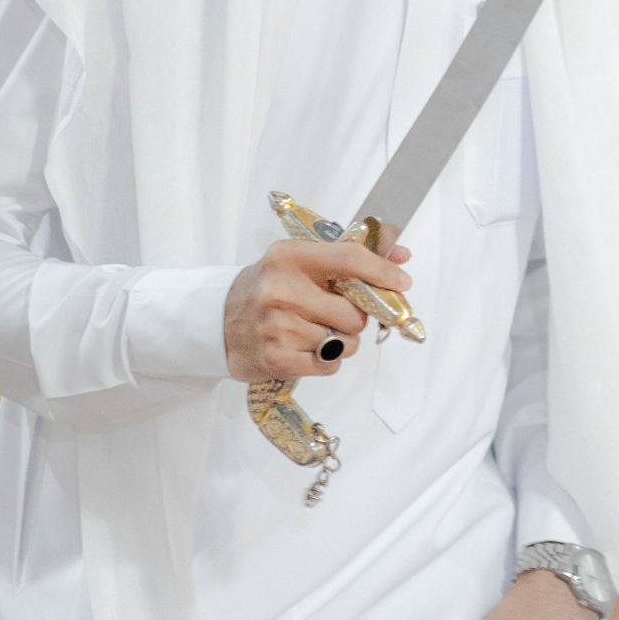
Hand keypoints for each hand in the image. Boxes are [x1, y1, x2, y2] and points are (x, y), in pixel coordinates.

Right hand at [222, 232, 411, 380]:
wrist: (216, 322)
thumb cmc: (267, 289)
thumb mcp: (299, 262)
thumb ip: (349, 258)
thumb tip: (401, 255)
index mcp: (290, 257)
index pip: (349, 259)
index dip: (382, 271)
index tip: (402, 281)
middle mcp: (282, 290)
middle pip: (353, 312)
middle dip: (355, 317)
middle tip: (336, 313)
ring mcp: (278, 326)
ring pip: (345, 342)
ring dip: (340, 341)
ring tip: (313, 330)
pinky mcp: (278, 358)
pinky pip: (330, 364)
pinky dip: (326, 359)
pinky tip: (304, 347)